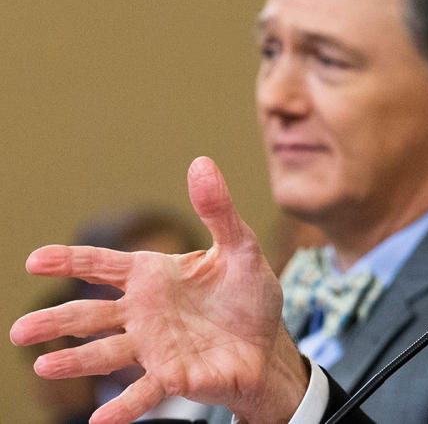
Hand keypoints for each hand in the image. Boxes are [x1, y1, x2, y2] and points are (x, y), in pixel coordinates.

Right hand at [10, 156, 308, 423]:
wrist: (269, 344)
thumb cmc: (249, 297)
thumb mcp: (240, 248)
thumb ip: (218, 210)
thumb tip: (202, 163)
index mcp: (154, 276)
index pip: (101, 265)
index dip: (68, 261)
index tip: (34, 261)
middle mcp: (144, 313)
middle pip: (89, 314)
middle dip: (55, 320)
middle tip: (20, 330)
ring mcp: (154, 347)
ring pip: (106, 354)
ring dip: (75, 361)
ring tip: (43, 365)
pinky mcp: (173, 376)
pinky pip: (143, 393)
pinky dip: (121, 408)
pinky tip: (99, 422)